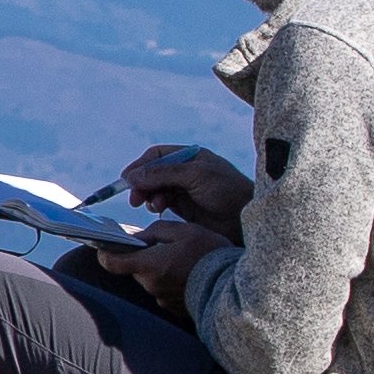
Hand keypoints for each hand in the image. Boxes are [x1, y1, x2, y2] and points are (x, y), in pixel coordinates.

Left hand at [91, 217, 233, 305]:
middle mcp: (151, 285)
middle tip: (163, 246)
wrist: (233, 286)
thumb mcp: (184, 231)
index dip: (105, 253)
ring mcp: (162, 298)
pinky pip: (165, 290)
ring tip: (182, 259)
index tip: (104, 247)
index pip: (112, 263)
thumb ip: (156, 231)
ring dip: (159, 269)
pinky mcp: (174, 307)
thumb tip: (141, 237)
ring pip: (151, 279)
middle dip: (143, 257)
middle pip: (135, 269)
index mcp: (149, 265)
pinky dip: (171, 281)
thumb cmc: (208, 254)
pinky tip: (188, 273)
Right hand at [120, 143, 251, 229]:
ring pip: (156, 190)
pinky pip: (163, 204)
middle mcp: (185, 171)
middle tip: (135, 198)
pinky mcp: (185, 209)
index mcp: (190, 156)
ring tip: (153, 204)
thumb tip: (132, 176)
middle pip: (153, 173)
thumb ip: (163, 173)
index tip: (127, 179)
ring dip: (150, 196)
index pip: (157, 155)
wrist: (247, 218)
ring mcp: (184, 190)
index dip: (141, 165)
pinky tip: (159, 210)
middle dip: (142, 183)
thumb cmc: (227, 190)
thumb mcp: (195, 175)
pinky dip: (157, 205)